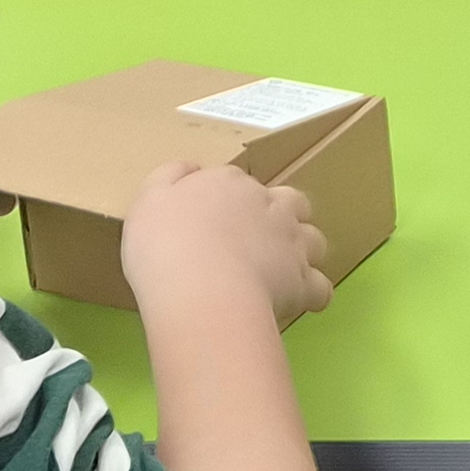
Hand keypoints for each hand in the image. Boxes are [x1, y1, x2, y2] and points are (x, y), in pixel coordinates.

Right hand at [122, 162, 331, 324]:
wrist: (200, 287)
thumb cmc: (166, 243)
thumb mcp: (149, 200)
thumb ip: (168, 178)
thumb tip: (192, 168)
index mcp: (230, 184)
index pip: (239, 184)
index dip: (230, 203)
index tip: (215, 225)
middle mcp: (268, 206)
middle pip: (290, 202)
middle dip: (283, 217)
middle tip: (259, 241)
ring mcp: (291, 243)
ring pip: (313, 239)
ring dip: (303, 252)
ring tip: (283, 271)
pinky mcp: (303, 281)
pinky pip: (320, 287)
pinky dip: (312, 294)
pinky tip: (298, 302)